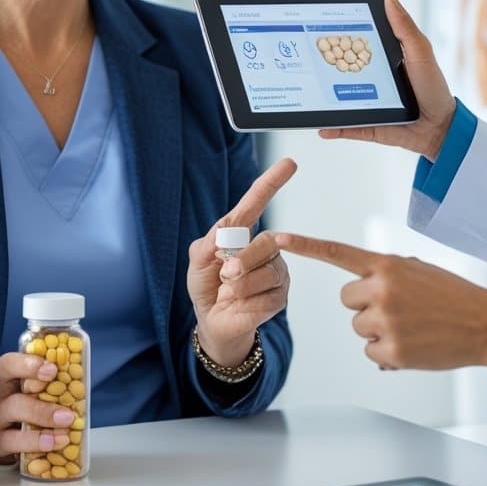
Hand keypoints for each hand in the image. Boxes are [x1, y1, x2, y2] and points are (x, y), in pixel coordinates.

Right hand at [0, 352, 76, 463]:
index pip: (8, 364)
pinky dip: (35, 444)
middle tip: (66, 412)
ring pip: (12, 418)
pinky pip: (12, 444)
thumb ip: (47, 384)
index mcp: (3, 379)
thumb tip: (79, 376)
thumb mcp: (28, 391)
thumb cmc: (18, 409)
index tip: (52, 370)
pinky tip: (53, 443)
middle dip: (41, 406)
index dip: (28, 365)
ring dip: (42, 423)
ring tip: (65, 429)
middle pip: (12, 399)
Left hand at [187, 157, 295, 366]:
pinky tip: (240, 304)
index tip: (289, 164)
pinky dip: (248, 302)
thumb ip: (207, 245)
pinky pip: (269, 296)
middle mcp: (265, 249)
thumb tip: (223, 237)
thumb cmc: (206, 286)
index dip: (272, 182)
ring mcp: (275, 272)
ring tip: (228, 292)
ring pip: (269, 272)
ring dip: (242, 284)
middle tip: (226, 273)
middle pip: (268, 241)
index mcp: (242, 233)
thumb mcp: (197, 262)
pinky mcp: (279, 296)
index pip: (257, 203)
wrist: (213, 321)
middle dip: (244, 259)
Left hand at [275, 232, 486, 369]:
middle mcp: (382, 289)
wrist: (485, 324)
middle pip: (347, 299)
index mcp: (387, 264)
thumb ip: (386, 274)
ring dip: (378, 330)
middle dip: (365, 304)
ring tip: (412, 326)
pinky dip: (387, 353)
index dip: (306, 245)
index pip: (338, 252)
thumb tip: (362, 296)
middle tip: (398, 308)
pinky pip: (371, 353)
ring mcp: (385, 321)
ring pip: (358, 327)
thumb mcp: (418, 270)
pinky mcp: (391, 350)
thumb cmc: (453, 296)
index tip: (278, 238)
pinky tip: (414, 345)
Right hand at [319, 0, 455, 160]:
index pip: (356, 45)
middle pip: (343, 72)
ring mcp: (367, 103)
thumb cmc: (433, 86)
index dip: (339, 37)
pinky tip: (322, 128)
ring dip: (324, 102)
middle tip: (308, 61)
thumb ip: (404, 27)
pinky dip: (334, 128)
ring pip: (340, 101)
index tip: (321, 29)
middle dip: (324, 68)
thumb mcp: (420, 51)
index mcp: (382, 59)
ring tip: (309, 98)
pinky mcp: (369, 125)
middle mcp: (371, 80)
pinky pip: (348, 127)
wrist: (441, 127)